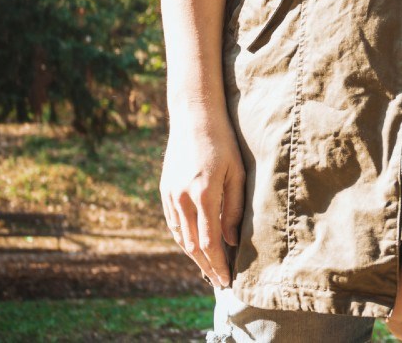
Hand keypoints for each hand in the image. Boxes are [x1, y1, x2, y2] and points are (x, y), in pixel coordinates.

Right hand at [160, 105, 244, 287]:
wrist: (193, 118)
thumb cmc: (224, 143)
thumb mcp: (237, 174)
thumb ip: (235, 210)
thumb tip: (230, 243)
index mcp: (204, 195)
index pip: (210, 242)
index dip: (218, 264)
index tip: (227, 280)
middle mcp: (182, 198)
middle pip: (193, 245)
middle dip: (206, 266)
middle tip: (218, 282)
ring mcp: (170, 195)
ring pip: (181, 236)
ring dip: (194, 256)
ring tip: (208, 269)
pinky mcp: (164, 190)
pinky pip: (173, 223)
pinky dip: (184, 239)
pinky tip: (194, 247)